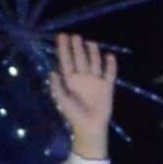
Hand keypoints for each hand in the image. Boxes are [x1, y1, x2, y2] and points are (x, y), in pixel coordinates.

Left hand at [47, 32, 117, 160]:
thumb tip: (52, 71)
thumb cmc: (74, 115)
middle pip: (80, 59)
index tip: (62, 37)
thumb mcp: (62, 102)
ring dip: (93, 53)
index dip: (64, 49)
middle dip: (77, 48)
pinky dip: (110, 65)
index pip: (66, 61)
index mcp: (70, 80)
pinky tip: (109, 56)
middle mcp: (83, 77)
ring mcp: (95, 81)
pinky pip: (109, 74)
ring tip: (90, 42)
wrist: (90, 127)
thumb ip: (57, 88)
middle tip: (75, 36)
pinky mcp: (107, 87)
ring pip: (94, 63)